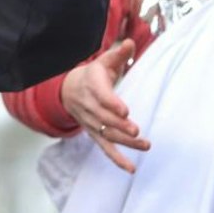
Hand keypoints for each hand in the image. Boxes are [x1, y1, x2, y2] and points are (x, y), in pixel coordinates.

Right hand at [60, 40, 147, 172]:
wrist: (68, 90)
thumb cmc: (92, 75)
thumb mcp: (103, 62)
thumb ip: (118, 54)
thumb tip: (130, 43)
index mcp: (92, 85)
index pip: (101, 96)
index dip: (112, 103)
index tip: (125, 110)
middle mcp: (90, 106)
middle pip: (104, 119)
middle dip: (120, 126)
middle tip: (136, 131)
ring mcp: (91, 123)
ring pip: (107, 135)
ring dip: (125, 142)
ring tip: (145, 145)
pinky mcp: (95, 134)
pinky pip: (105, 149)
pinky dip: (117, 159)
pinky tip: (131, 169)